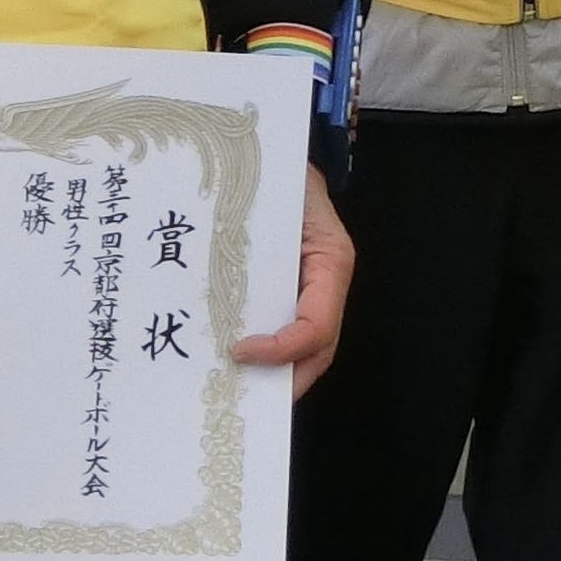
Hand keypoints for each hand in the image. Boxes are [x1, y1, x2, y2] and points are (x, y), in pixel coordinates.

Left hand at [232, 165, 351, 395]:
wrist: (284, 158)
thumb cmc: (285, 175)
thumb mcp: (283, 198)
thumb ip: (265, 235)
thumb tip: (230, 277)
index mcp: (331, 264)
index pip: (317, 326)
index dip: (282, 349)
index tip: (239, 351)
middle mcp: (326, 286)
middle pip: (317, 352)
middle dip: (283, 383)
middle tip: (242, 402)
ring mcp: (312, 291)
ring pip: (305, 349)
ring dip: (273, 374)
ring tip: (234, 390)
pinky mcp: (292, 291)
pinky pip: (284, 329)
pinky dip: (263, 353)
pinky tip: (229, 360)